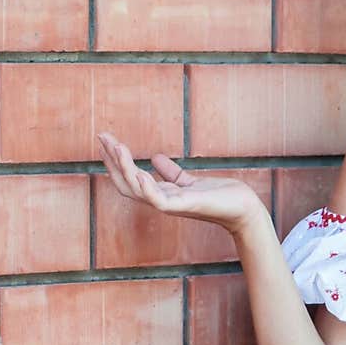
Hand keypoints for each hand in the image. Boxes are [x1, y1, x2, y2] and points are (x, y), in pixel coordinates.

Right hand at [97, 132, 265, 237]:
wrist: (244, 208)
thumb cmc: (220, 196)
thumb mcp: (190, 181)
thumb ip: (172, 173)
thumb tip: (155, 158)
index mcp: (162, 194)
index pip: (130, 178)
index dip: (116, 161)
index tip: (105, 140)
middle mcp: (163, 201)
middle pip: (127, 183)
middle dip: (113, 160)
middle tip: (102, 136)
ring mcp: (173, 205)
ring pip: (138, 189)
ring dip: (125, 168)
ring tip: (116, 146)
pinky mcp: (186, 206)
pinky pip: (159, 201)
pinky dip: (147, 188)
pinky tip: (138, 173)